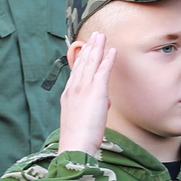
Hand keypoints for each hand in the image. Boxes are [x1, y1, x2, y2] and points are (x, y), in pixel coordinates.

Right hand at [58, 36, 113, 154]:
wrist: (75, 145)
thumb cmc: (78, 138)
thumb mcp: (83, 119)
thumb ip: (95, 107)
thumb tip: (105, 103)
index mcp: (68, 94)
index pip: (76, 71)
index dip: (82, 58)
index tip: (86, 47)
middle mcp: (74, 88)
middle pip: (82, 63)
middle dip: (89, 47)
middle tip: (94, 35)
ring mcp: (83, 89)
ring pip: (91, 63)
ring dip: (97, 48)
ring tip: (101, 36)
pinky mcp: (95, 92)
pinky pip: (102, 71)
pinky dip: (108, 59)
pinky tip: (112, 50)